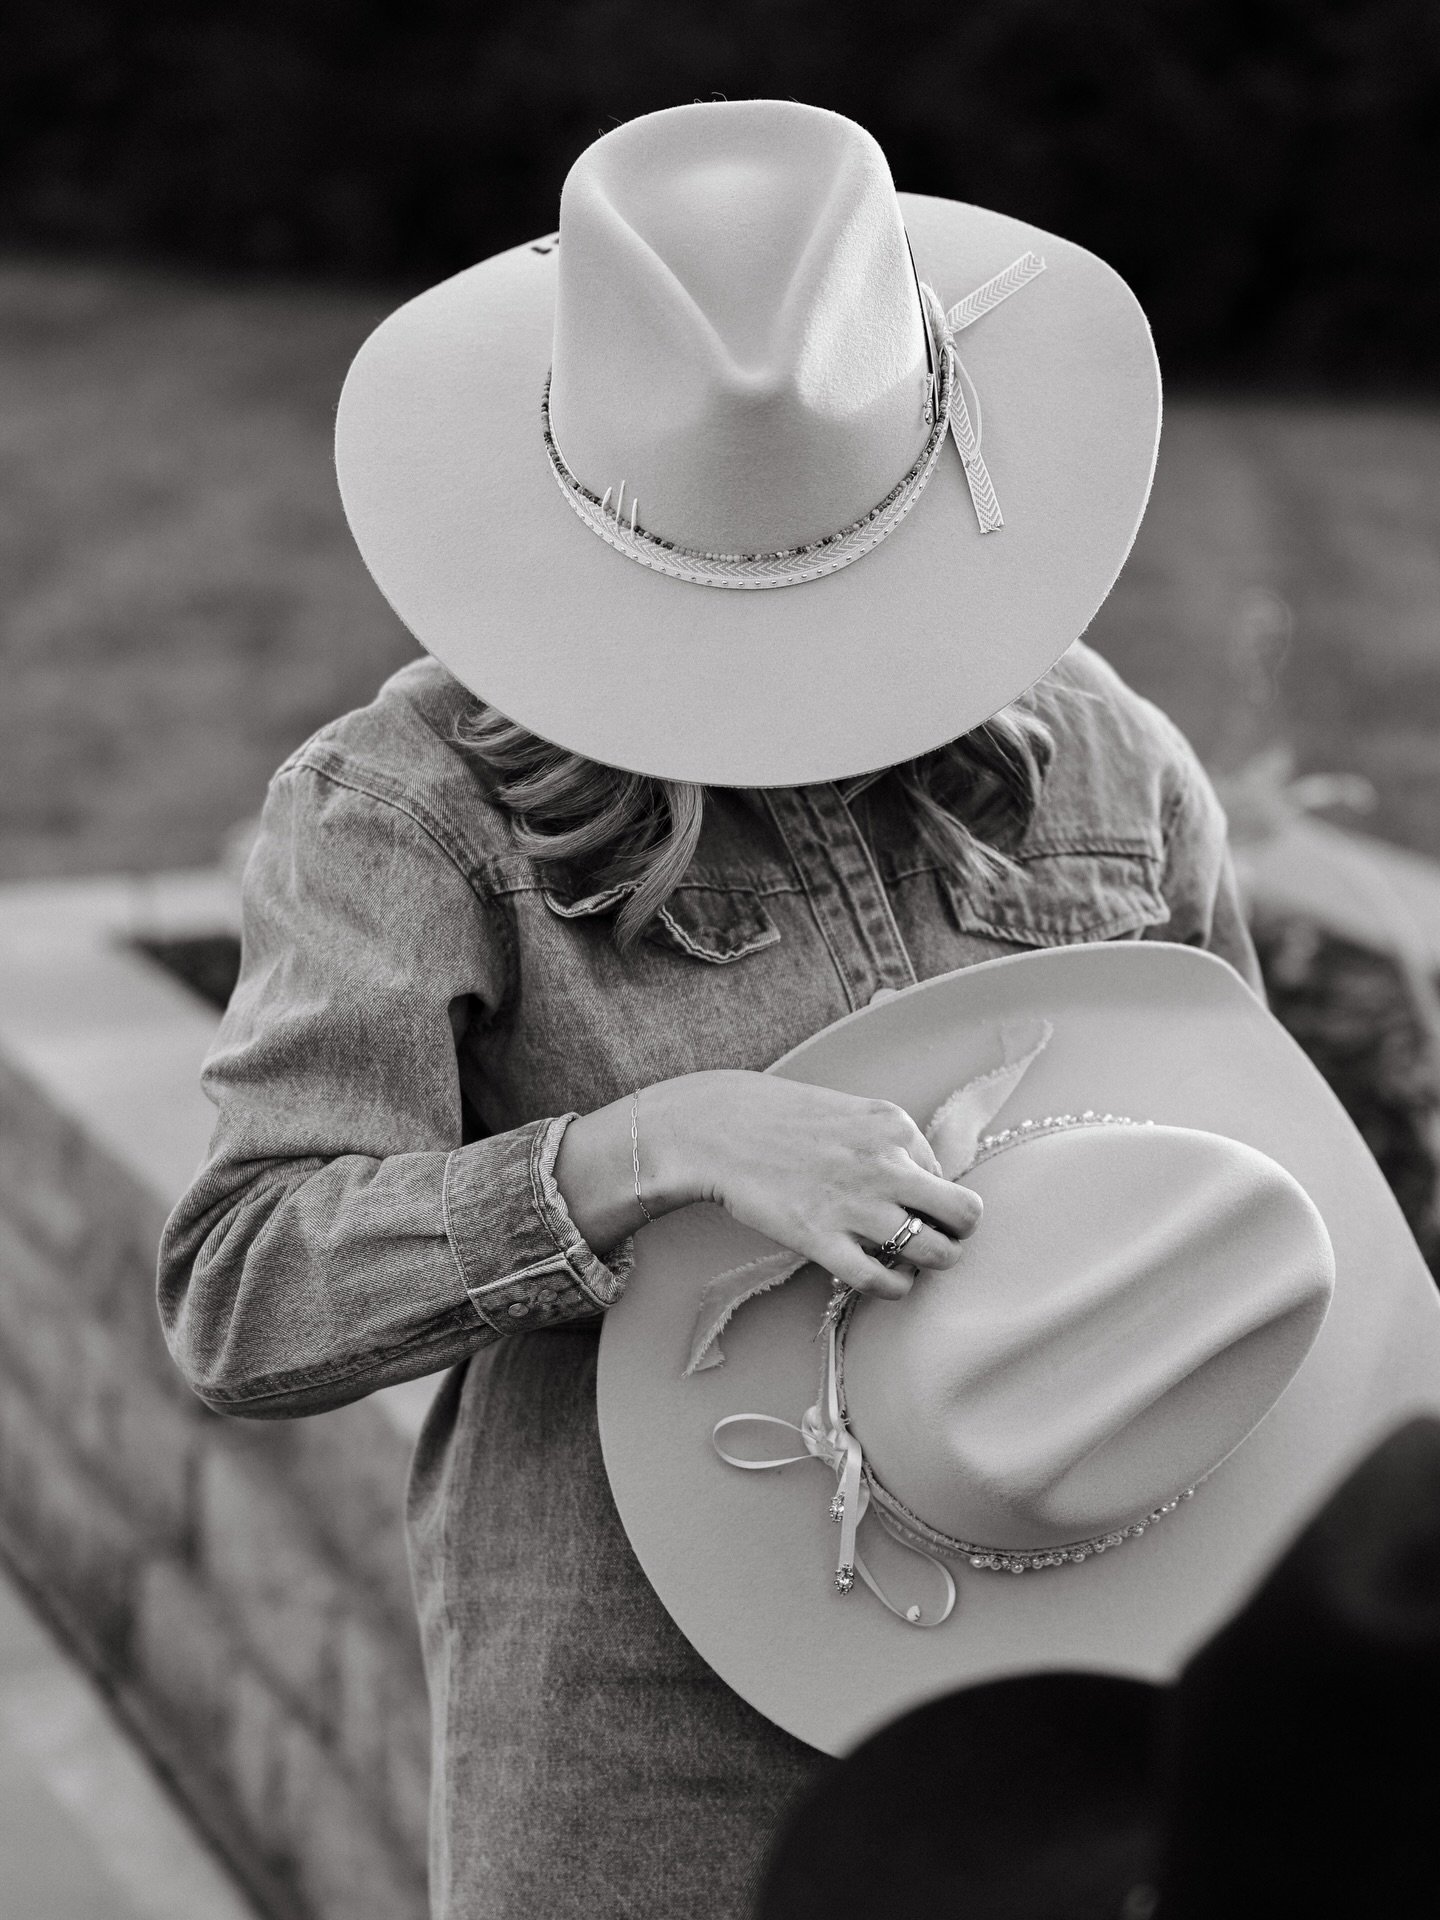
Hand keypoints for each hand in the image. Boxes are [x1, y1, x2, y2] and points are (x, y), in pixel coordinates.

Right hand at [649, 1070, 981, 1298]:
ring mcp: (856, 1204)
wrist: (718, 1129)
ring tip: (911, 1263)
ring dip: (931, 1263)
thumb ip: (889, 1143)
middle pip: (965, 1215)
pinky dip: (895, 1288)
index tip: (906, 1205)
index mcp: (895, 1127)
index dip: (930, 1197)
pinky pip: (882, 1281)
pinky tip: (887, 1280)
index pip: (946, 1176)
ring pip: (935, 1253)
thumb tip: (924, 1185)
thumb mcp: (850, 1112)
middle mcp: (886, 1164)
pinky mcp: (822, 1239)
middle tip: (933, 1238)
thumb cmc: (781, 1120)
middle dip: (957, 1233)